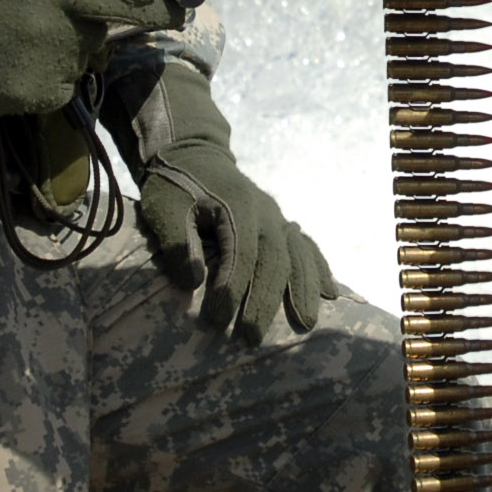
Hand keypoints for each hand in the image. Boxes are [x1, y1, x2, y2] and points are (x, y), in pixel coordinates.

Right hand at [0, 0, 170, 119]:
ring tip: (15, 46)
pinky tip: (12, 68)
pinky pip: (59, 90)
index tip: (183, 6)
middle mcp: (58, 32)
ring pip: (79, 64)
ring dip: (61, 58)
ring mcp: (47, 67)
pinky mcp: (33, 98)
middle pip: (98, 35)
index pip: (119, 0)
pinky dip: (45, 83)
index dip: (157, 6)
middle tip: (38, 26)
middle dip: (82, 33)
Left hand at [127, 59, 334, 342]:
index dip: (232, 287)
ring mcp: (276, 216)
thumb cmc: (173, 185)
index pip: (240, 252)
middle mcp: (265, 211)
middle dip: (265, 300)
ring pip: (298, 254)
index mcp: (236, 205)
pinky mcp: (279, 222)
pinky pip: (306, 246)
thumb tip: (193, 281)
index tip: (217, 319)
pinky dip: (318, 269)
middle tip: (252, 337)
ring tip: (306, 323)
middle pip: (274, 259)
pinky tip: (329, 293)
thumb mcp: (163, 208)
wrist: (192, 154)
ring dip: (302, 289)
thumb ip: (176, 243)